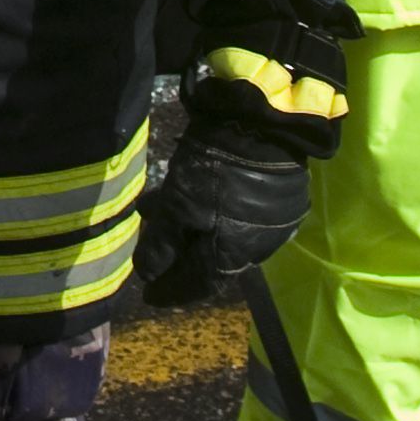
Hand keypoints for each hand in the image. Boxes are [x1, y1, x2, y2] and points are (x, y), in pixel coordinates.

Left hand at [132, 122, 311, 308]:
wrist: (262, 123)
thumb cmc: (216, 170)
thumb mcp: (179, 205)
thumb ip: (162, 243)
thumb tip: (148, 275)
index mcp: (234, 256)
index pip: (199, 285)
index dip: (171, 291)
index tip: (149, 297)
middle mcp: (256, 246)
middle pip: (210, 261)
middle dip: (176, 259)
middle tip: (150, 257)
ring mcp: (267, 220)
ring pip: (218, 234)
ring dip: (184, 230)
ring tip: (151, 213)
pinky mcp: (271, 194)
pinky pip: (229, 214)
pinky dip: (201, 212)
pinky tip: (179, 193)